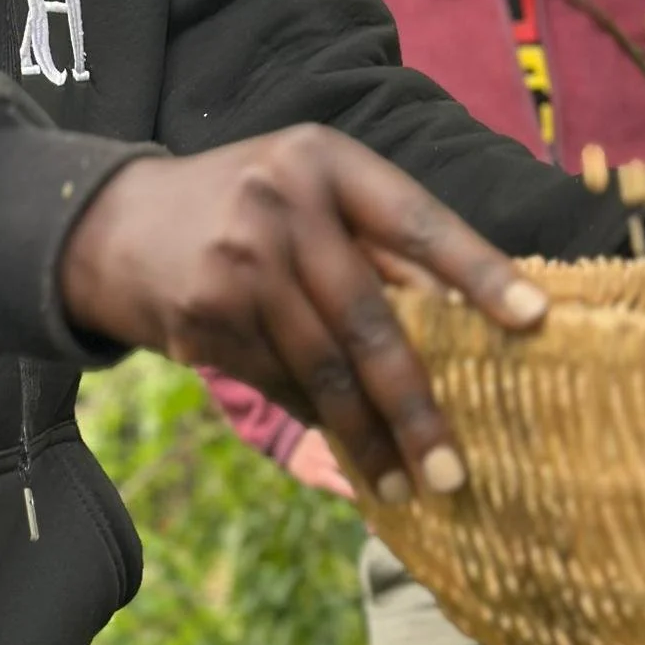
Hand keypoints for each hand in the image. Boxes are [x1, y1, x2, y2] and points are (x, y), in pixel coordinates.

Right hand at [58, 126, 547, 504]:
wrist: (110, 222)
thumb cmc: (244, 203)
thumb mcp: (307, 188)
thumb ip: (376, 238)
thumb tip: (467, 318)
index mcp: (324, 159)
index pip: (417, 220)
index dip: (479, 271)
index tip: (534, 319)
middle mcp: (281, 202)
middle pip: (369, 318)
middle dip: (417, 403)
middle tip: (454, 470)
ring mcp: (237, 261)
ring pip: (324, 368)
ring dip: (369, 437)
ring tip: (408, 486)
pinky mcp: (204, 315)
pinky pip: (280, 385)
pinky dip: (319, 422)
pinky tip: (348, 450)